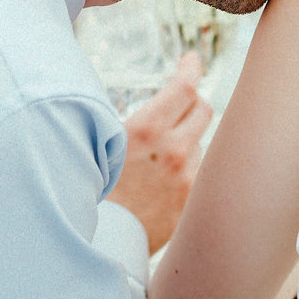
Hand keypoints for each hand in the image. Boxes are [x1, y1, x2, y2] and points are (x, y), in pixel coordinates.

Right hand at [107, 52, 209, 252]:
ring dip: (187, 141)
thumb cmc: (95, 187)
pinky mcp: (193, 200)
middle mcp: (173, 150)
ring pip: (200, 142)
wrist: (102, 238)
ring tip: (160, 158)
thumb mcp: (105, 143)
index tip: (192, 60)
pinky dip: (187, 169)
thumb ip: (135, 121)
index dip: (191, 67)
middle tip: (183, 103)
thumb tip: (153, 102)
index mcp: (146, 130)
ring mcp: (187, 176)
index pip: (185, 86)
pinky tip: (165, 181)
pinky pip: (199, 171)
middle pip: (203, 108)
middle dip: (193, 102)